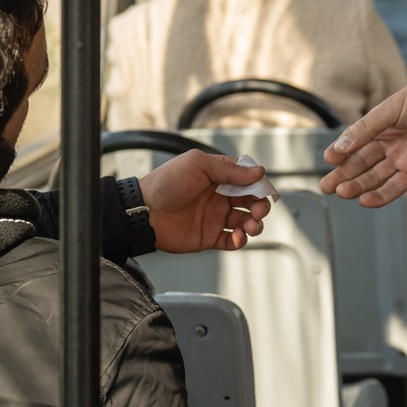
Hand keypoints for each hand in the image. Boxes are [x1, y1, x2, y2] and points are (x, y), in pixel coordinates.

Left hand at [138, 150, 272, 252]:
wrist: (144, 211)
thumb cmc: (166, 183)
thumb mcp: (198, 165)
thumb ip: (229, 169)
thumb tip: (259, 172)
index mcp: (218, 177)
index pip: (248, 180)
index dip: (259, 185)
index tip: (263, 190)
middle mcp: (220, 197)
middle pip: (251, 202)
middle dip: (260, 206)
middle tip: (258, 211)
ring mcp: (215, 218)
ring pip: (246, 222)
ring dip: (254, 225)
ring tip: (250, 226)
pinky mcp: (209, 237)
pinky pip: (231, 241)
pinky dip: (240, 241)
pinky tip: (237, 237)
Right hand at [321, 64, 406, 206]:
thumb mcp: (393, 108)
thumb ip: (367, 129)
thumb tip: (341, 146)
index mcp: (383, 123)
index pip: (356, 141)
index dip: (342, 151)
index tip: (327, 160)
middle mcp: (392, 142)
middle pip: (363, 162)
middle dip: (344, 174)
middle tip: (326, 186)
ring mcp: (404, 156)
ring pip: (376, 176)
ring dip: (358, 185)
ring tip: (341, 192)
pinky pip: (397, 186)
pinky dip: (381, 195)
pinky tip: (364, 200)